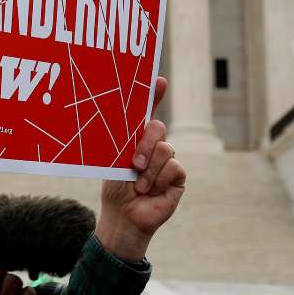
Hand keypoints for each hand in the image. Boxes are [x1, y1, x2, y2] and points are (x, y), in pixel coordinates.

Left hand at [95, 76, 184, 261]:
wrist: (123, 215)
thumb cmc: (115, 187)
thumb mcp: (115, 160)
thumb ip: (124, 141)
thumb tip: (120, 117)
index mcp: (136, 137)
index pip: (147, 110)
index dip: (154, 93)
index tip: (158, 79)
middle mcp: (154, 144)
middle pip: (158, 127)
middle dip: (146, 145)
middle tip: (134, 164)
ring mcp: (167, 159)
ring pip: (166, 150)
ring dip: (149, 171)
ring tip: (138, 185)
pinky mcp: (178, 176)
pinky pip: (174, 168)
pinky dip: (159, 181)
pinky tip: (150, 191)